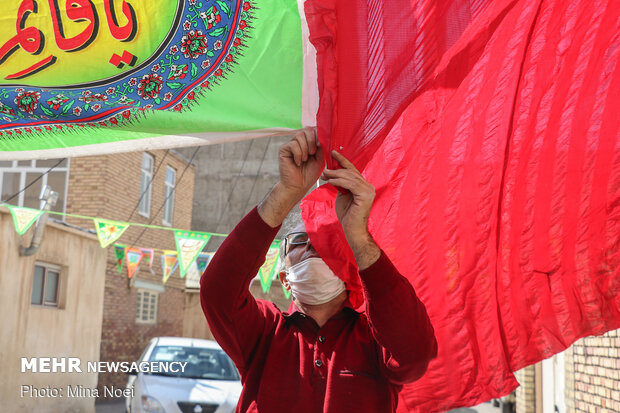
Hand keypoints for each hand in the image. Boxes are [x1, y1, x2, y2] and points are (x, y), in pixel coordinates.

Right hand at [278, 127, 323, 198]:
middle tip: (313, 153)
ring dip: (305, 149)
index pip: (314, 130)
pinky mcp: (284, 149)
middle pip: (307, 129)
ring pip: (299, 135)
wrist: (298, 186)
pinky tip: (297, 163)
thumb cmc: (309, 174)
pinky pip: (293, 144)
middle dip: (312, 140)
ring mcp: (291, 145)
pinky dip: (298, 154)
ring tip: (305, 160)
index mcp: (309, 143)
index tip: (320, 146)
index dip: (318, 135)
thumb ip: (321, 147)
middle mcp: (299, 142)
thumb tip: (321, 136)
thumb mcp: (320, 160)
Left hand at [321, 151, 379, 268]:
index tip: (333, 153)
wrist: (353, 232)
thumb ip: (341, 186)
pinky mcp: (365, 196)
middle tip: (324, 169)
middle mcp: (368, 186)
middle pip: (351, 172)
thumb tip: (333, 175)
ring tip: (324, 175)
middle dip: (336, 168)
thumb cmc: (348, 216)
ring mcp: (368, 191)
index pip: (353, 170)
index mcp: (364, 186)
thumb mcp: (343, 196)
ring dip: (335, 174)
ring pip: (350, 177)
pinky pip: (350, 184)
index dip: (343, 161)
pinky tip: (330, 181)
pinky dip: (339, 181)